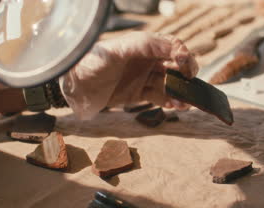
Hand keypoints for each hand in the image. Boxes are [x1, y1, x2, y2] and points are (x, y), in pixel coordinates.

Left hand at [60, 32, 198, 119]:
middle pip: (175, 65)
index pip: (171, 45)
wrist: (72, 86)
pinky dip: (170, 102)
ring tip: (186, 102)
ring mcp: (142, 78)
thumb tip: (175, 47)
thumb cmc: (91, 62)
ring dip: (180, 92)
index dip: (182, 53)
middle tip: (191, 84)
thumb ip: (144, 45)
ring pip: (169, 83)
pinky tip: (175, 106)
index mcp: (143, 45)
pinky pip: (159, 97)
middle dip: (186, 74)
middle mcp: (146, 60)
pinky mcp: (138, 94)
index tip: (184, 65)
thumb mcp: (118, 50)